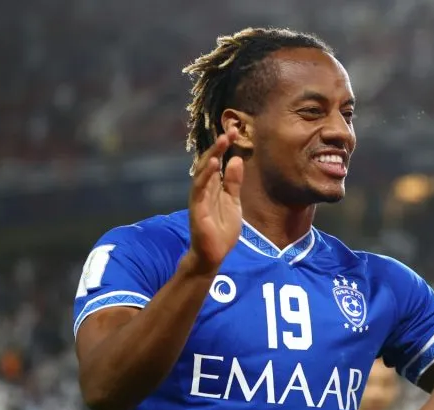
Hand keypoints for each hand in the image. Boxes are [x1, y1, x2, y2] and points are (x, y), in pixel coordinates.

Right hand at [188, 127, 243, 274]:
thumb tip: (236, 159)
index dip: (225, 146)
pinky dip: (205, 175)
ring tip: (222, 141)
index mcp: (214, 186)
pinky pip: (199, 188)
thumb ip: (233, 183)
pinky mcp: (197, 208)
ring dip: (212, 155)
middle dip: (219, 146)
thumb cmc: (222, 229)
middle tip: (231, 130)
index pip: (218, 161)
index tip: (236, 131)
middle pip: (209, 161)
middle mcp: (204, 188)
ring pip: (203, 171)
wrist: (214, 254)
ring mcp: (199, 197)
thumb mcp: (234, 202)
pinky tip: (213, 164)